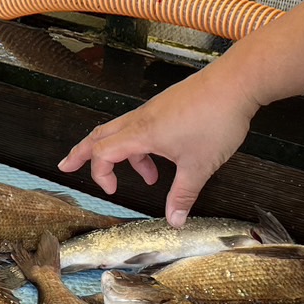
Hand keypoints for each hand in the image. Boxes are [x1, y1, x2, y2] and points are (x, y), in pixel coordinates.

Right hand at [58, 65, 261, 226]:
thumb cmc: (216, 119)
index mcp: (141, 133)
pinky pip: (143, 126)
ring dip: (124, 154)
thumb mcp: (199, 166)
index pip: (102, 153)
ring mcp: (154, 110)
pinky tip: (167, 156)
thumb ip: (183, 195)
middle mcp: (141, 119)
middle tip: (67, 165)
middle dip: (81, 152)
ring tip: (147, 176)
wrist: (237, 82)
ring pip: (123, 130)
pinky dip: (143, 144)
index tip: (111, 190)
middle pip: (99, 135)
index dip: (100, 174)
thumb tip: (174, 221)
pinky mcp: (168, 105)